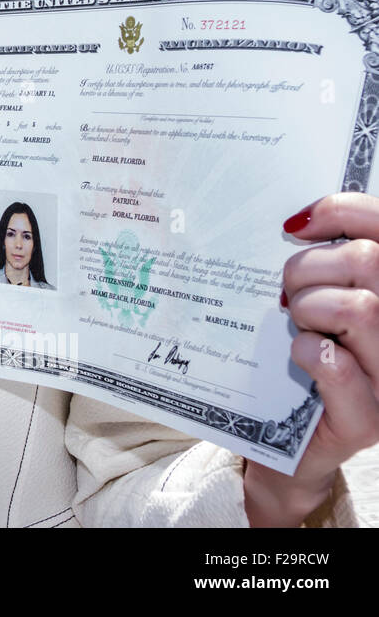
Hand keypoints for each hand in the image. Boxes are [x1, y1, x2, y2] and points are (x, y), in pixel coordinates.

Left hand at [245, 193, 378, 525]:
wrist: (287, 445)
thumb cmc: (302, 358)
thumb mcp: (315, 300)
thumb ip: (322, 260)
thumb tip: (299, 221)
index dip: (344, 211)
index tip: (296, 226)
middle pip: (370, 262)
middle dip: (310, 266)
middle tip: (286, 291)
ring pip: (360, 309)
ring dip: (309, 308)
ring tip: (296, 324)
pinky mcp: (368, 419)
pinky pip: (338, 365)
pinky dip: (307, 351)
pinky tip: (297, 353)